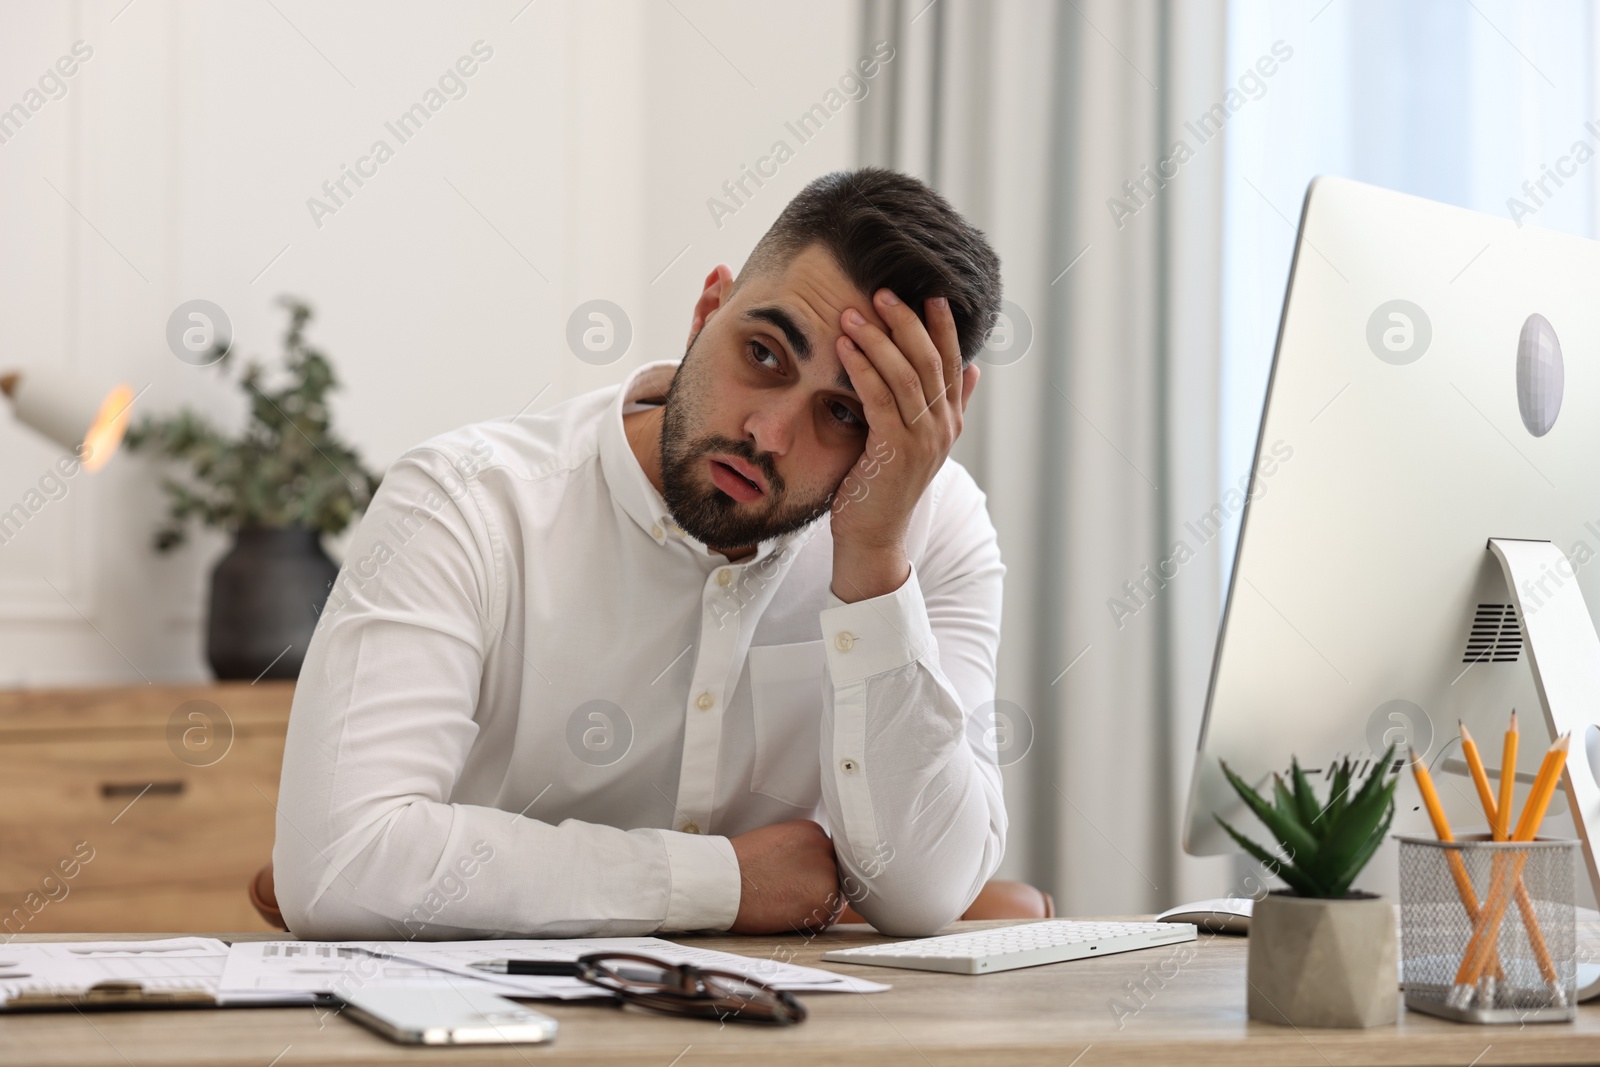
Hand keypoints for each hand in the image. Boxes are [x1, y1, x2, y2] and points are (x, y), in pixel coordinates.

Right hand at [727, 820, 843, 933]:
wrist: (722, 879)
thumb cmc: (738, 865)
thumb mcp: (775, 843)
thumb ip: (798, 853)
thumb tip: (809, 873)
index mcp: (811, 830)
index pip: (825, 857)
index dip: (810, 875)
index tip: (794, 882)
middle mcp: (824, 847)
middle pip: (833, 875)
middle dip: (815, 889)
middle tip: (788, 896)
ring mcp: (827, 872)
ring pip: (832, 897)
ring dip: (813, 906)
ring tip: (783, 904)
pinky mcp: (824, 899)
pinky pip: (825, 919)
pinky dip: (808, 924)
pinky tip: (784, 914)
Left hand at [830, 291, 979, 602]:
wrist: (872, 537)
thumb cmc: (884, 486)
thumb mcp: (917, 441)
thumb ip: (947, 406)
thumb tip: (973, 370)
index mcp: (948, 422)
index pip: (951, 362)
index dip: (942, 326)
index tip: (929, 293)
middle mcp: (941, 428)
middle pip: (930, 361)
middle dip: (907, 322)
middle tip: (882, 292)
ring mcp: (922, 440)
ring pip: (906, 375)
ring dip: (879, 339)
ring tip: (854, 313)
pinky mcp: (895, 451)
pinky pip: (880, 399)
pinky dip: (863, 368)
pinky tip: (845, 348)